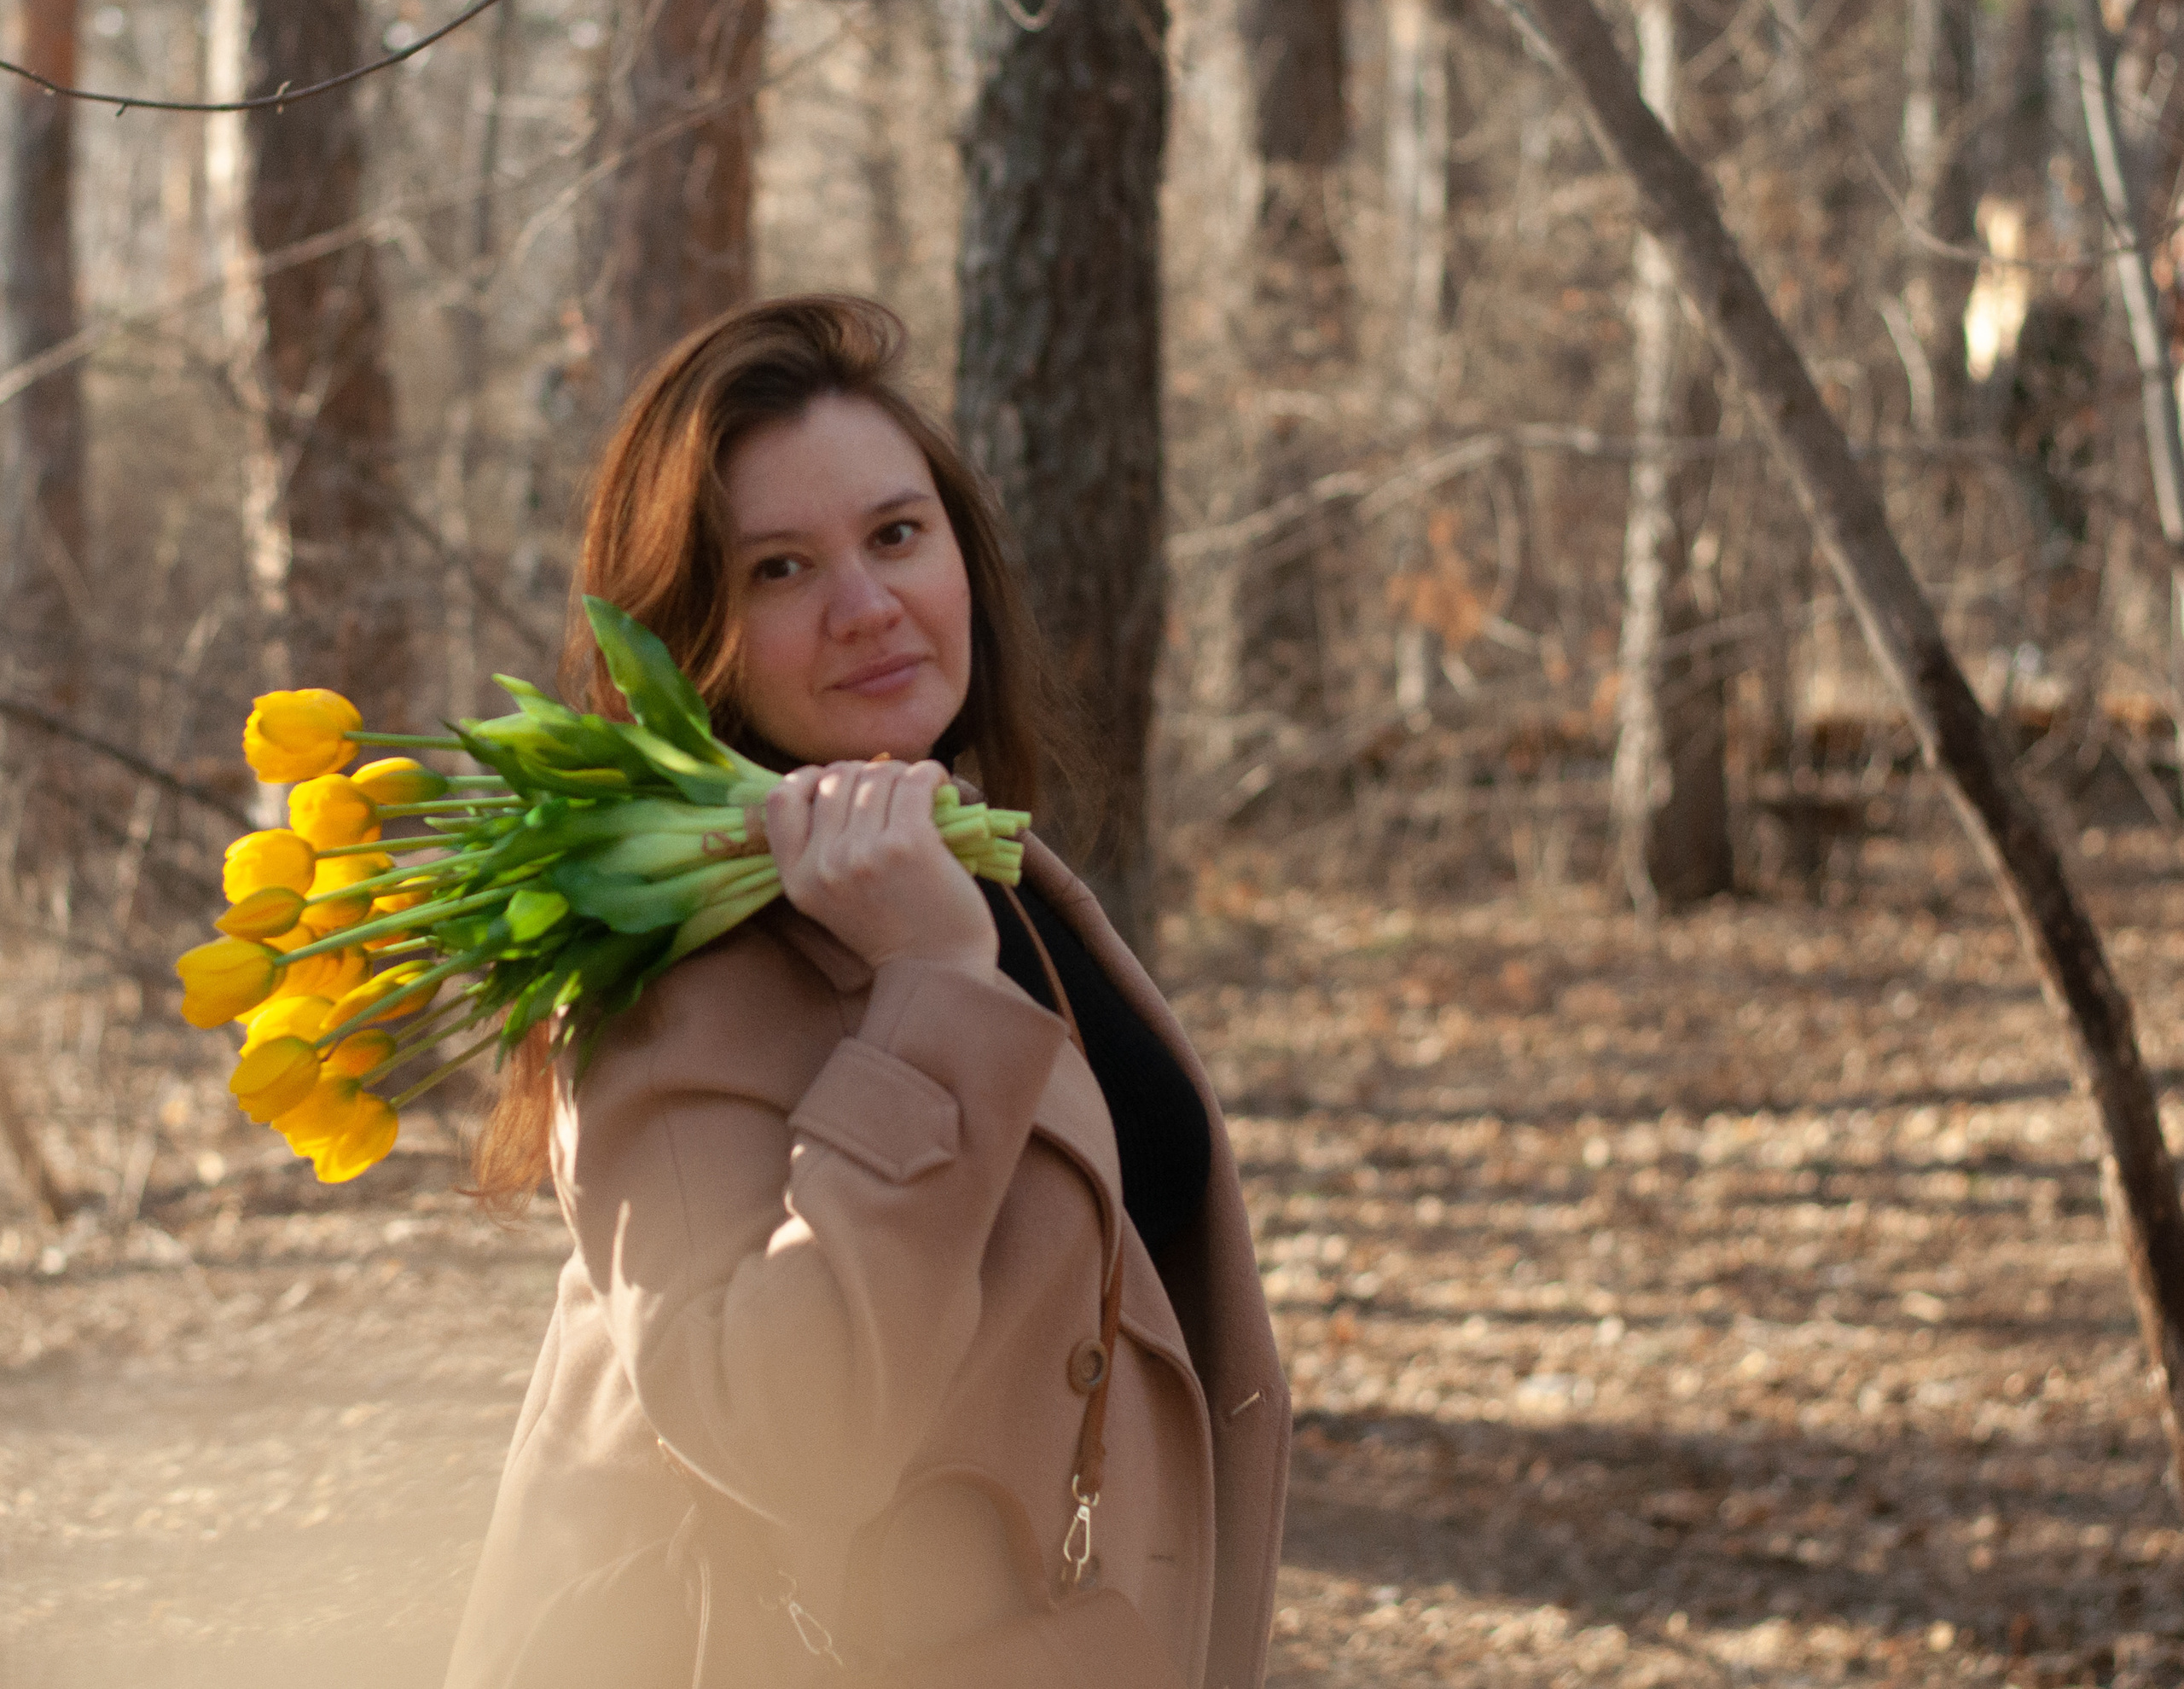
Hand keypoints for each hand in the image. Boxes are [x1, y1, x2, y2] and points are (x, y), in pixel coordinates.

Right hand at [765, 760, 997, 972]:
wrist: (938, 974)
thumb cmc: (892, 933)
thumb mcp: (830, 901)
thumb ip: (819, 851)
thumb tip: (833, 780)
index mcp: (797, 879)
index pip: (780, 799)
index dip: (808, 778)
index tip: (837, 782)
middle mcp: (823, 865)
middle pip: (834, 778)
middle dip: (864, 771)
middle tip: (890, 787)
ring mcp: (864, 853)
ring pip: (875, 774)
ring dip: (900, 772)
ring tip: (916, 789)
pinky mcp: (908, 844)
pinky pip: (913, 781)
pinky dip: (930, 773)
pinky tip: (938, 784)